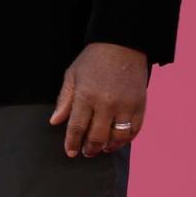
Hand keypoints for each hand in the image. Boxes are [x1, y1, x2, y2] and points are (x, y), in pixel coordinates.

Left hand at [50, 42, 147, 157]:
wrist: (123, 44)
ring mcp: (125, 105)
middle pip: (97, 137)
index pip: (77, 127)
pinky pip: (134, 129)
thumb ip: (65, 100)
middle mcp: (106, 103)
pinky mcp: (140, 104)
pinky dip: (127, 139)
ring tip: (103, 149)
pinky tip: (119, 140)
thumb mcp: (73, 75)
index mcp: (86, 96)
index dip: (72, 143)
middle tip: (86, 152)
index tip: (70, 152)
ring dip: (109, 147)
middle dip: (90, 149)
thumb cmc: (94, 59)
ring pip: (118, 137)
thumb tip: (55, 121)